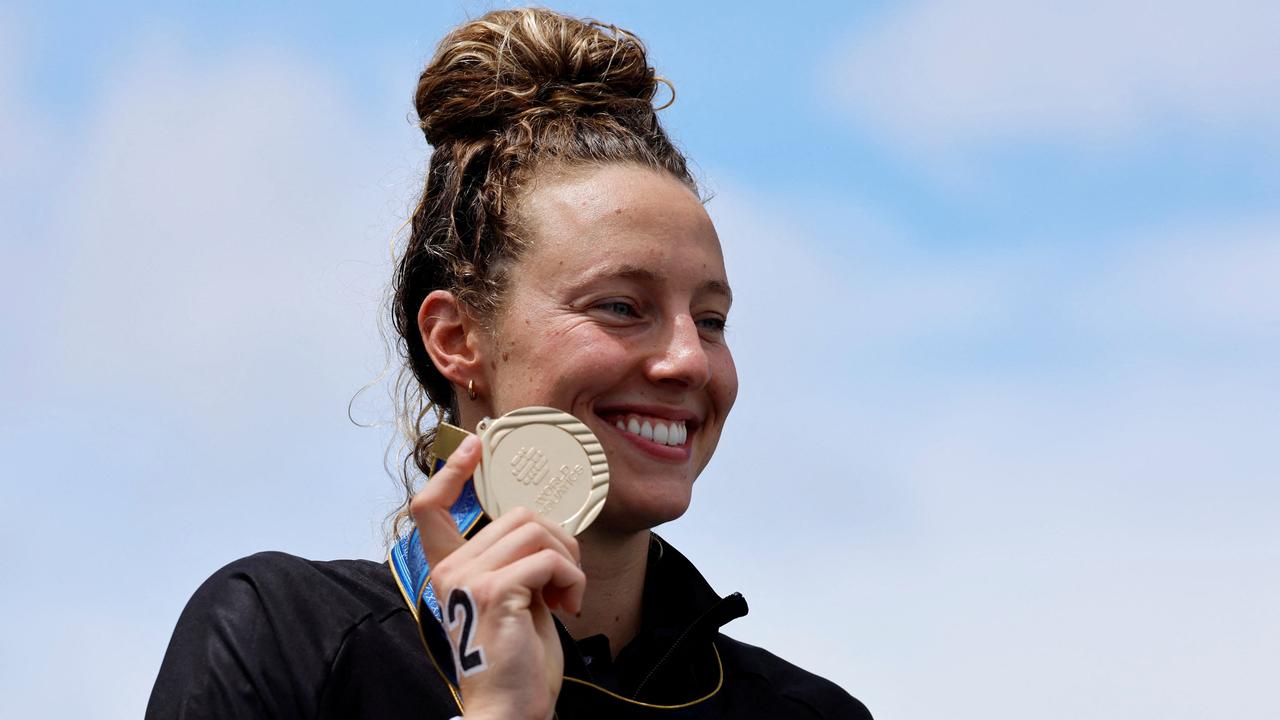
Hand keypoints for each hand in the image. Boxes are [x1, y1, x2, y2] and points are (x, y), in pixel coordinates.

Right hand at [411, 435, 585, 719]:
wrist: (514, 706)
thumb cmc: (518, 656)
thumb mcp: (512, 595)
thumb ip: (513, 559)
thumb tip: (541, 522)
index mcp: (448, 568)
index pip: (429, 508)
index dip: (450, 471)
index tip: (473, 447)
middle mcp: (449, 570)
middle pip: (516, 515)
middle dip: (558, 539)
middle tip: (567, 578)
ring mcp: (468, 580)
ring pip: (536, 531)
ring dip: (569, 561)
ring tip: (567, 594)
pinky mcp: (494, 592)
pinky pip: (549, 558)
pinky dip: (573, 578)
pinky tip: (568, 606)